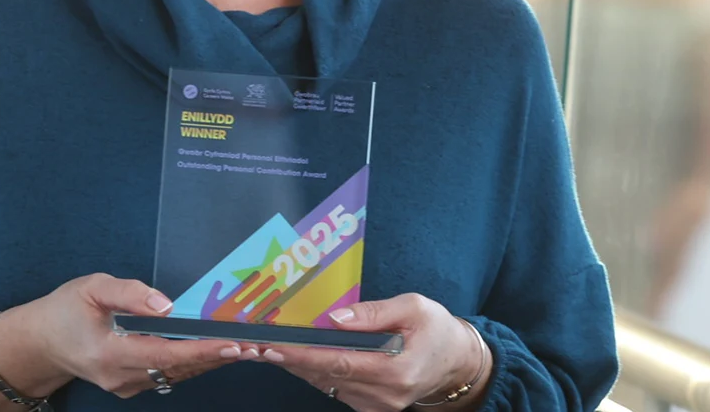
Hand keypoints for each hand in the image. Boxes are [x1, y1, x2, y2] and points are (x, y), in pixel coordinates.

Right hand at [0, 272, 255, 398]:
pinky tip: (215, 351)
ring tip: (244, 348)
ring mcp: (126, 386)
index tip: (231, 344)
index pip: (165, 354)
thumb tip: (167, 305)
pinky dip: (193, 363)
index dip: (201, 350)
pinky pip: (167, 375)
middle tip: (253, 345)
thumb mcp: (92, 288)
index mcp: (109, 353)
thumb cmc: (64, 310)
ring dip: (209, 361)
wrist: (40, 343)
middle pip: (178, 368)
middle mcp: (120, 377)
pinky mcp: (130, 386)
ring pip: (176, 375)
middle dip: (217, 356)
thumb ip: (129, 293)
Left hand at [262, 294, 487, 411]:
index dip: (303, 356)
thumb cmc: (437, 329)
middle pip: (326, 377)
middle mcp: (384, 395)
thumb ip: (373, 314)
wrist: (456, 361)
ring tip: (267, 347)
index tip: (273, 348)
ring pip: (327, 384)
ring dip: (298, 366)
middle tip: (254, 346)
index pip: (339, 364)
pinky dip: (316, 371)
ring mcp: (376, 406)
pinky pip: (336, 388)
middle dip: (289, 360)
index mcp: (397, 370)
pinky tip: (298, 356)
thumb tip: (334, 318)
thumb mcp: (413, 308)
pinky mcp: (371, 406)